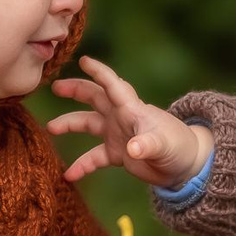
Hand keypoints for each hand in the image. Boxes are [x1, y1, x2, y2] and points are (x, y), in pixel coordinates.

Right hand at [49, 56, 212, 188]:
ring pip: (88, 123)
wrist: (184, 165)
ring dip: (70, 124)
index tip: (84, 60)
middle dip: (76, 90)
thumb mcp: (165, 145)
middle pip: (95, 97)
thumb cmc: (179, 147)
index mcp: (132, 109)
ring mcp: (117, 134)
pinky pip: (93, 157)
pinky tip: (68, 175)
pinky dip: (81, 165)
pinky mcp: (116, 153)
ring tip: (50, 128)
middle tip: (55, 87)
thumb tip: (132, 149)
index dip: (100, 72)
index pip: (114, 85)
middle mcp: (121, 117)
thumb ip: (149, 144)